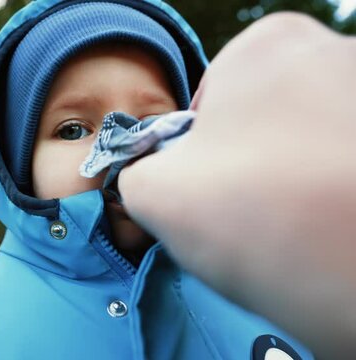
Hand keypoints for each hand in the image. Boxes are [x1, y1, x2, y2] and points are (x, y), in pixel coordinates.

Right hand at [119, 12, 355, 358]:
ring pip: (308, 145)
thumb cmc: (258, 217)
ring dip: (293, 179)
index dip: (198, 155)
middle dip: (249, 163)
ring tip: (293, 227)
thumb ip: (135, 168)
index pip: (207, 106)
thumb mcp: (153, 190)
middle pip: (263, 120)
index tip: (211, 193)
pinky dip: (332, 194)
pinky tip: (326, 227)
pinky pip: (341, 167)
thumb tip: (149, 176)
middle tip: (250, 214)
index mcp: (266, 45)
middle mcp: (335, 52)